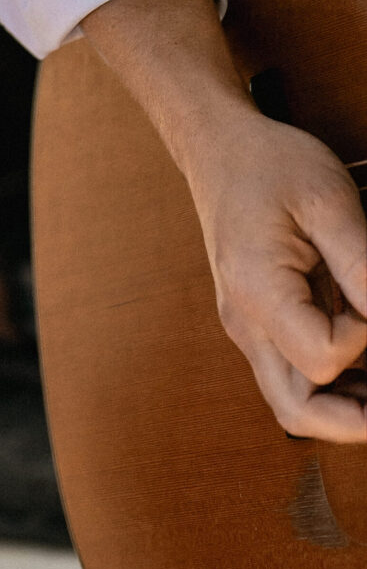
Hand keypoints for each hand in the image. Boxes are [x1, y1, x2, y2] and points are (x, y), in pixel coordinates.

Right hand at [186, 108, 366, 443]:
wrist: (218, 147)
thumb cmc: (269, 165)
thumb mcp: (329, 203)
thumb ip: (364, 268)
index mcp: (256, 290)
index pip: (321, 358)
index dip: (364, 341)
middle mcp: (246, 322)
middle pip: (298, 410)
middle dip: (356, 421)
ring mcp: (249, 327)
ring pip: (295, 404)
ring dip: (348, 409)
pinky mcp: (259, 323)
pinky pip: (295, 378)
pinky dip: (336, 388)